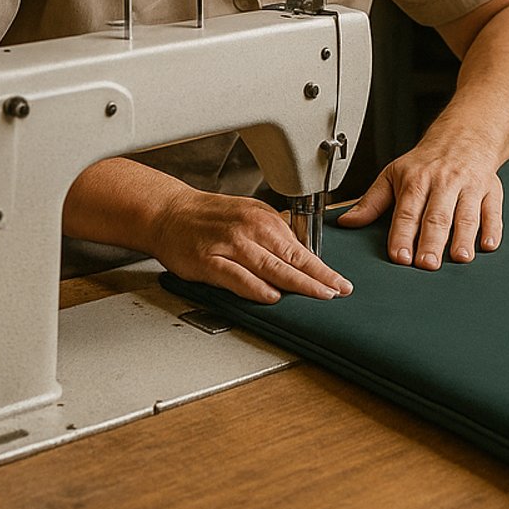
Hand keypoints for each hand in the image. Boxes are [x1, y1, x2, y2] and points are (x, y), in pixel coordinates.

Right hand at [151, 188, 352, 303]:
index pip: (300, 249)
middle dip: (318, 277)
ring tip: (318, 295)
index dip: (322, 268)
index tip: (340, 282)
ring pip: (270, 267)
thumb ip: (273, 235)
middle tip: (338, 291)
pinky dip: (255, 287)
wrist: (168, 212)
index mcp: (262, 218)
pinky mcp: (208, 260)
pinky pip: (236, 276)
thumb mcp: (249, 215)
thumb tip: (302, 256)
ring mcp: (228, 245)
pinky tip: (272, 296)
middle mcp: (249, 229)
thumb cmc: (209, 217)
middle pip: (291, 258)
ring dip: (297, 283)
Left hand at [334, 143, 501, 268]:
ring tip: (459, 258)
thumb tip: (347, 222)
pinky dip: (492, 228)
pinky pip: (492, 211)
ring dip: (463, 238)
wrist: (463, 137)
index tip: (400, 256)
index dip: (402, 234)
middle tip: (427, 264)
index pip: (407, 212)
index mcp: (417, 181)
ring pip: (465, 215)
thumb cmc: (426, 162)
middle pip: (437, 216)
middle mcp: (443, 183)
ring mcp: (469, 187)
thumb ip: (371, 202)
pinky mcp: (491, 191)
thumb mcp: (393, 175)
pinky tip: (487, 244)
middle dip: (431, 241)